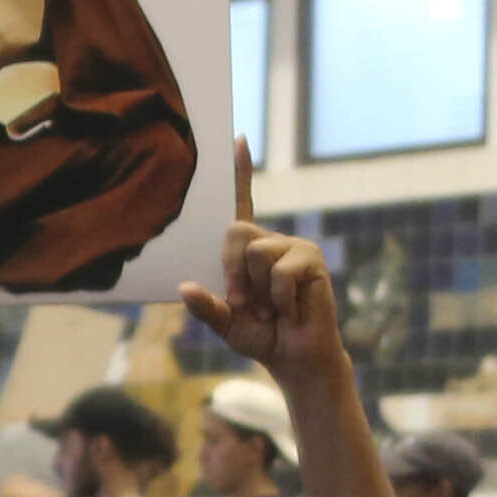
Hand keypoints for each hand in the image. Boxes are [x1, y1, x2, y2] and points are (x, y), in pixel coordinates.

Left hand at [175, 149, 344, 386]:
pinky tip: (291, 309)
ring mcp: (292, 246)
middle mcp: (268, 240)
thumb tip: (185, 288)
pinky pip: (281, 271)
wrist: (294, 357)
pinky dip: (280, 298)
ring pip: (256, 252)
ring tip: (272, 308)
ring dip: (258, 289)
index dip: (240, 172)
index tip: (238, 140)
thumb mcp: (224, 322)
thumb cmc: (260, 335)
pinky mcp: (310, 258)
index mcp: (246, 249)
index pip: (240, 203)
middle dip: (232, 269)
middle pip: (235, 230)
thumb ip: (206, 306)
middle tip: (243, 301)